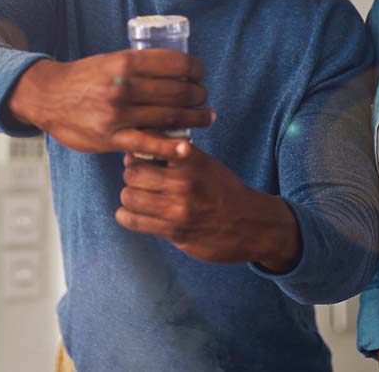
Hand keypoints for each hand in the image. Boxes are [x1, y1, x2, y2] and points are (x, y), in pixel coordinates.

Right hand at [8, 50, 213, 156]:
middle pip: (178, 91)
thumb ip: (141, 65)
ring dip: (195, 117)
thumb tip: (179, 69)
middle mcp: (124, 86)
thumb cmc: (86, 78)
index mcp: (126, 62)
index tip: (200, 74)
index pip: (175, 64)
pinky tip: (188, 146)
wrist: (47, 97)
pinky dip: (171, 146)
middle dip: (199, 95)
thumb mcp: (112, 60)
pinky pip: (147, 143)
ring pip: (169, 116)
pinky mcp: (111, 137)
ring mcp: (117, 113)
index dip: (195, 69)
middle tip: (203, 97)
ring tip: (206, 117)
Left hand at [115, 144, 301, 271]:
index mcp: (192, 159)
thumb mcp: (206, 164)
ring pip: (129, 196)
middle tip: (138, 180)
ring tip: (138, 197)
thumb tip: (131, 155)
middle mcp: (184, 182)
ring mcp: (178, 208)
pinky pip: (134, 221)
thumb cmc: (225, 191)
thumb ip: (173, 158)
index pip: (149, 146)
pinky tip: (133, 214)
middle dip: (131, 175)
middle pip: (133, 172)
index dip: (138, 152)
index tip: (139, 157)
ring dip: (130, 197)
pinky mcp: (174, 231)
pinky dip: (127, 216)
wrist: (251, 224)